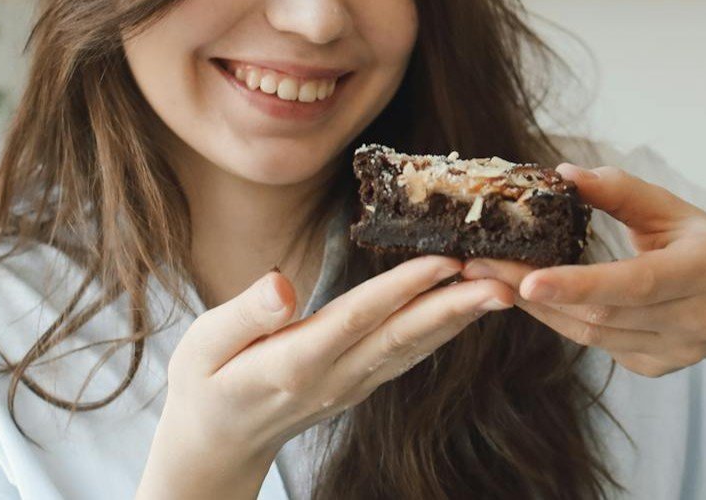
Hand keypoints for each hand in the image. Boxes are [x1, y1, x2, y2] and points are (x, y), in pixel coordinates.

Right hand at [137, 256, 514, 499]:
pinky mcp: (361, 384)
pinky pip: (407, 355)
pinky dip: (442, 330)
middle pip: (402, 338)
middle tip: (502, 280)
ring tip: (501, 289)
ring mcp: (352, 386)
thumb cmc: (205, 385)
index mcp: (294, 363)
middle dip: (455, 307)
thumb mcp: (203, 346)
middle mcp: (333, 378)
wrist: (215, 445)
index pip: (357, 319)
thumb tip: (281, 284)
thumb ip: (244, 315)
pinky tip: (468, 309)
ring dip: (459, 318)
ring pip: (413, 348)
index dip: (402, 289)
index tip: (442, 260)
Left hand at [461, 164, 705, 377]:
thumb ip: (618, 189)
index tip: (529, 277)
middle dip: (534, 290)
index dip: (580, 284)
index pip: (635, 282)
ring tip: (490, 275)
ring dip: (537, 306)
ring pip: (590, 335)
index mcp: (703, 270)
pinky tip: (531, 295)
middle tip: (479, 264)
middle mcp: (694, 320)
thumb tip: (563, 174)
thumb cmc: (696, 241)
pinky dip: (559, 318)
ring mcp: (674, 352)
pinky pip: (594, 345)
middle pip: (602, 314)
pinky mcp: (653, 367)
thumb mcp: (668, 206)